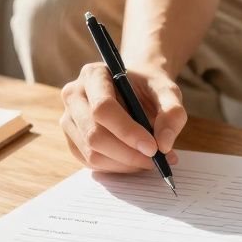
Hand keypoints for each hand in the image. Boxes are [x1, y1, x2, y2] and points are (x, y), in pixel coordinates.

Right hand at [59, 63, 186, 172]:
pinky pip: (91, 162)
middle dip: (128, 153)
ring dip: (124, 164)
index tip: (153, 148)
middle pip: (94, 134)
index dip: (127, 131)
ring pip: (92, 153)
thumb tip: (164, 144)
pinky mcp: (72, 139)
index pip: (103, 108)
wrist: (134, 88)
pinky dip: (117, 167)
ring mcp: (69, 119)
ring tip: (150, 160)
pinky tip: (135, 160)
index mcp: (93, 74)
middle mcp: (74, 95)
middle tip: (155, 160)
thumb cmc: (148, 87)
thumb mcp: (167, 91)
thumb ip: (172, 112)